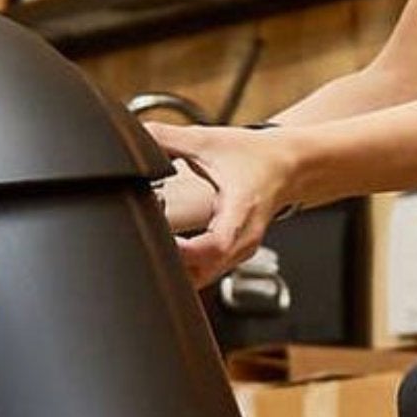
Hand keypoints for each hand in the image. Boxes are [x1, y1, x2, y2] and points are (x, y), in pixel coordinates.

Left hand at [143, 122, 294, 284]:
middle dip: (170, 261)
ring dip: (176, 265)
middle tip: (146, 239)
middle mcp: (244, 239)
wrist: (287, 165)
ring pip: (202, 278)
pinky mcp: (233, 255)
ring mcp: (240, 252)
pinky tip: (171, 244)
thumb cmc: (254, 155)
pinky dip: (185, 264)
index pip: (215, 247)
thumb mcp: (207, 140)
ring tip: (157, 240)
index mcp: (241, 211)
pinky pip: (205, 272)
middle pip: (203, 272)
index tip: (158, 239)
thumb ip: (165, 138)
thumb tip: (130, 141)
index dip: (184, 251)